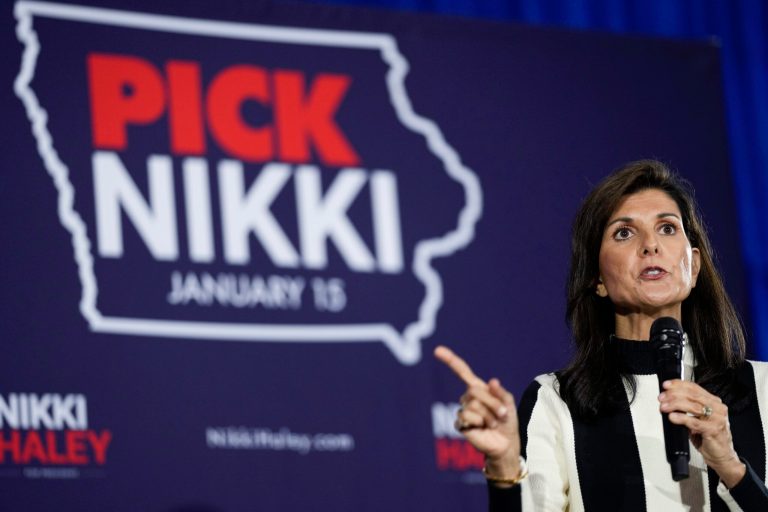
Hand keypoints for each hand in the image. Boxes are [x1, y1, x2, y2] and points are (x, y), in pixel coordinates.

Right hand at [434, 345, 520, 477]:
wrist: (506, 443)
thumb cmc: (507, 421)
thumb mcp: (509, 404)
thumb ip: (501, 393)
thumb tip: (492, 381)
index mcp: (478, 388)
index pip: (462, 371)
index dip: (449, 360)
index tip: (437, 350)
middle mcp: (468, 397)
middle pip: (475, 391)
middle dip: (492, 403)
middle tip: (501, 414)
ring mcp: (463, 410)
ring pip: (473, 405)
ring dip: (489, 415)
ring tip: (493, 423)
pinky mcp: (460, 424)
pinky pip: (467, 417)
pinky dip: (480, 423)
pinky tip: (482, 428)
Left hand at [659, 379, 745, 487]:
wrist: (721, 455)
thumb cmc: (709, 436)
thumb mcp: (697, 418)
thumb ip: (686, 408)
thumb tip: (668, 399)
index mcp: (713, 402)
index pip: (694, 388)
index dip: (678, 385)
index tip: (666, 385)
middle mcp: (717, 408)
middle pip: (693, 395)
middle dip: (674, 395)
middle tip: (662, 398)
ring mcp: (717, 419)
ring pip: (693, 406)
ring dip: (675, 405)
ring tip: (664, 407)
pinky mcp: (714, 430)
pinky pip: (695, 422)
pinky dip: (682, 418)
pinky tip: (673, 417)